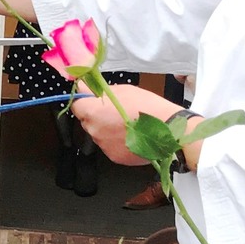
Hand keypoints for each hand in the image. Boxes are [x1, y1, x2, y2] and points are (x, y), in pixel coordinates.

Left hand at [70, 83, 186, 164]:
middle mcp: (93, 131)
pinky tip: (133, 136)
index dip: (85, 102)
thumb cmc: (147, 106)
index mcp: (92, 112)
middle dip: (97, 116)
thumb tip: (82, 86)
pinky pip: (110, 147)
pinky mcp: (114, 157)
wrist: (168, 129)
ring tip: (128, 125)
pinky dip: (117, 142)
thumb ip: (99, 91)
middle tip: (116, 112)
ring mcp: (103, 146)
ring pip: (99, 135)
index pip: (76, 106)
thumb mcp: (122, 90)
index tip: (94, 100)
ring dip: (107, 130)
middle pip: (87, 121)